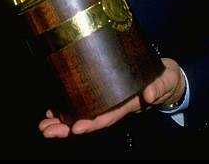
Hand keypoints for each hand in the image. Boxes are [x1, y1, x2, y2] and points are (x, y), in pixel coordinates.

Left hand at [39, 57, 184, 138]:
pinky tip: (52, 109)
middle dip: (66, 128)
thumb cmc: (163, 80)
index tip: (75, 128)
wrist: (164, 78)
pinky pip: (83, 103)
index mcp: (127, 105)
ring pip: (82, 114)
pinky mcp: (103, 91)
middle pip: (88, 120)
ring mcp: (107, 101)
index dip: (91, 123)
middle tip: (46, 130)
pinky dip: (67, 107)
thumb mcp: (164, 82)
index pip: (107, 117)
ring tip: (44, 124)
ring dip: (62, 121)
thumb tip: (149, 94)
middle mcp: (113, 106)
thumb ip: (157, 88)